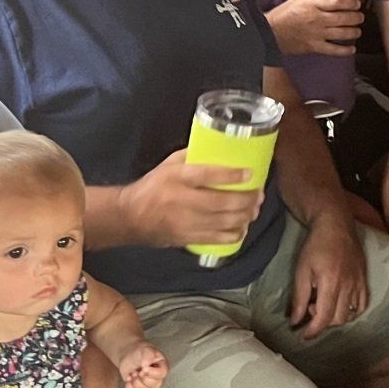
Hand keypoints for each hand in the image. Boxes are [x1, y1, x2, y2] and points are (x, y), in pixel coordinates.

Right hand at [118, 149, 265, 247]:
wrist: (130, 217)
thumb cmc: (153, 186)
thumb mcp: (169, 165)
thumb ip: (193, 156)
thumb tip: (221, 148)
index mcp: (176, 178)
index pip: (207, 175)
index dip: (231, 175)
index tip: (249, 173)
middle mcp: (181, 200)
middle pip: (220, 202)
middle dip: (246, 200)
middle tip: (258, 195)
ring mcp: (184, 222)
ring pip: (222, 222)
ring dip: (244, 217)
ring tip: (254, 210)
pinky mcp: (186, 238)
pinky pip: (216, 239)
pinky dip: (234, 234)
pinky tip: (242, 228)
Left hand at [118, 341, 167, 387]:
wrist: (128, 354)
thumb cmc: (139, 351)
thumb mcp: (145, 349)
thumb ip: (148, 354)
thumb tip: (146, 364)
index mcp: (162, 366)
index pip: (162, 374)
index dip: (152, 372)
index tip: (144, 367)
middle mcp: (156, 376)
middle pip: (156, 385)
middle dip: (145, 378)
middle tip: (139, 371)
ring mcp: (147, 383)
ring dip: (137, 382)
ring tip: (133, 373)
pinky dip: (129, 387)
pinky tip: (129, 378)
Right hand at [264, 0, 362, 56]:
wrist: (271, 33)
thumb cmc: (284, 14)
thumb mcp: (299, 0)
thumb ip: (315, 0)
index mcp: (313, 5)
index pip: (337, 1)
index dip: (350, 2)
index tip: (356, 3)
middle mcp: (317, 19)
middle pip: (344, 18)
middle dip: (356, 17)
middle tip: (360, 17)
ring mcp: (317, 34)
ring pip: (342, 33)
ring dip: (354, 32)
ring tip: (357, 30)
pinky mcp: (315, 47)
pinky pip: (334, 50)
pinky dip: (345, 50)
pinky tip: (352, 49)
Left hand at [288, 206, 368, 337]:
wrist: (336, 225)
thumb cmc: (315, 246)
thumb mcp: (301, 270)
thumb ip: (299, 297)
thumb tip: (295, 320)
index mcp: (330, 283)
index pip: (324, 317)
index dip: (313, 331)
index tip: (303, 334)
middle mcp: (348, 286)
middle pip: (337, 319)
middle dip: (322, 322)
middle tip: (311, 308)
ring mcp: (359, 282)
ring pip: (351, 314)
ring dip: (336, 317)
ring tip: (324, 304)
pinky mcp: (364, 278)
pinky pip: (363, 304)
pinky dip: (353, 311)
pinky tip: (342, 305)